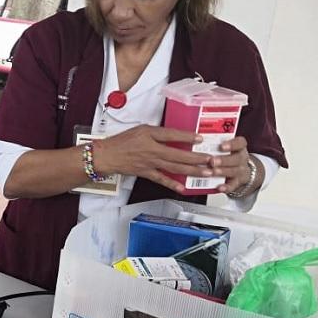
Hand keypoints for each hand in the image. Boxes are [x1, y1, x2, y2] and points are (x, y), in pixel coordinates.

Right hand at [92, 125, 215, 192]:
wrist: (106, 155)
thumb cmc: (121, 142)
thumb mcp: (140, 130)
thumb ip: (158, 132)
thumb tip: (176, 135)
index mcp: (150, 136)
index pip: (172, 135)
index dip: (187, 136)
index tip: (201, 138)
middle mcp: (152, 150)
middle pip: (178, 154)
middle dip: (197, 158)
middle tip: (211, 160)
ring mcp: (150, 163)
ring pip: (174, 167)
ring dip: (191, 170)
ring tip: (206, 172)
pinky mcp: (146, 173)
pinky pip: (161, 179)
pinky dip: (172, 184)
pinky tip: (183, 188)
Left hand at [212, 137, 253, 194]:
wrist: (240, 170)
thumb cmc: (226, 155)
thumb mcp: (224, 147)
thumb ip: (214, 143)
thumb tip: (194, 138)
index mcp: (239, 147)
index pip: (240, 143)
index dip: (232, 144)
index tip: (221, 146)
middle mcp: (242, 158)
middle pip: (237, 158)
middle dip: (224, 160)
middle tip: (212, 161)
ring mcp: (241, 170)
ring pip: (234, 171)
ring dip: (223, 171)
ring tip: (213, 172)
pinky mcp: (238, 182)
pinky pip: (233, 185)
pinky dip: (227, 187)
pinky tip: (219, 187)